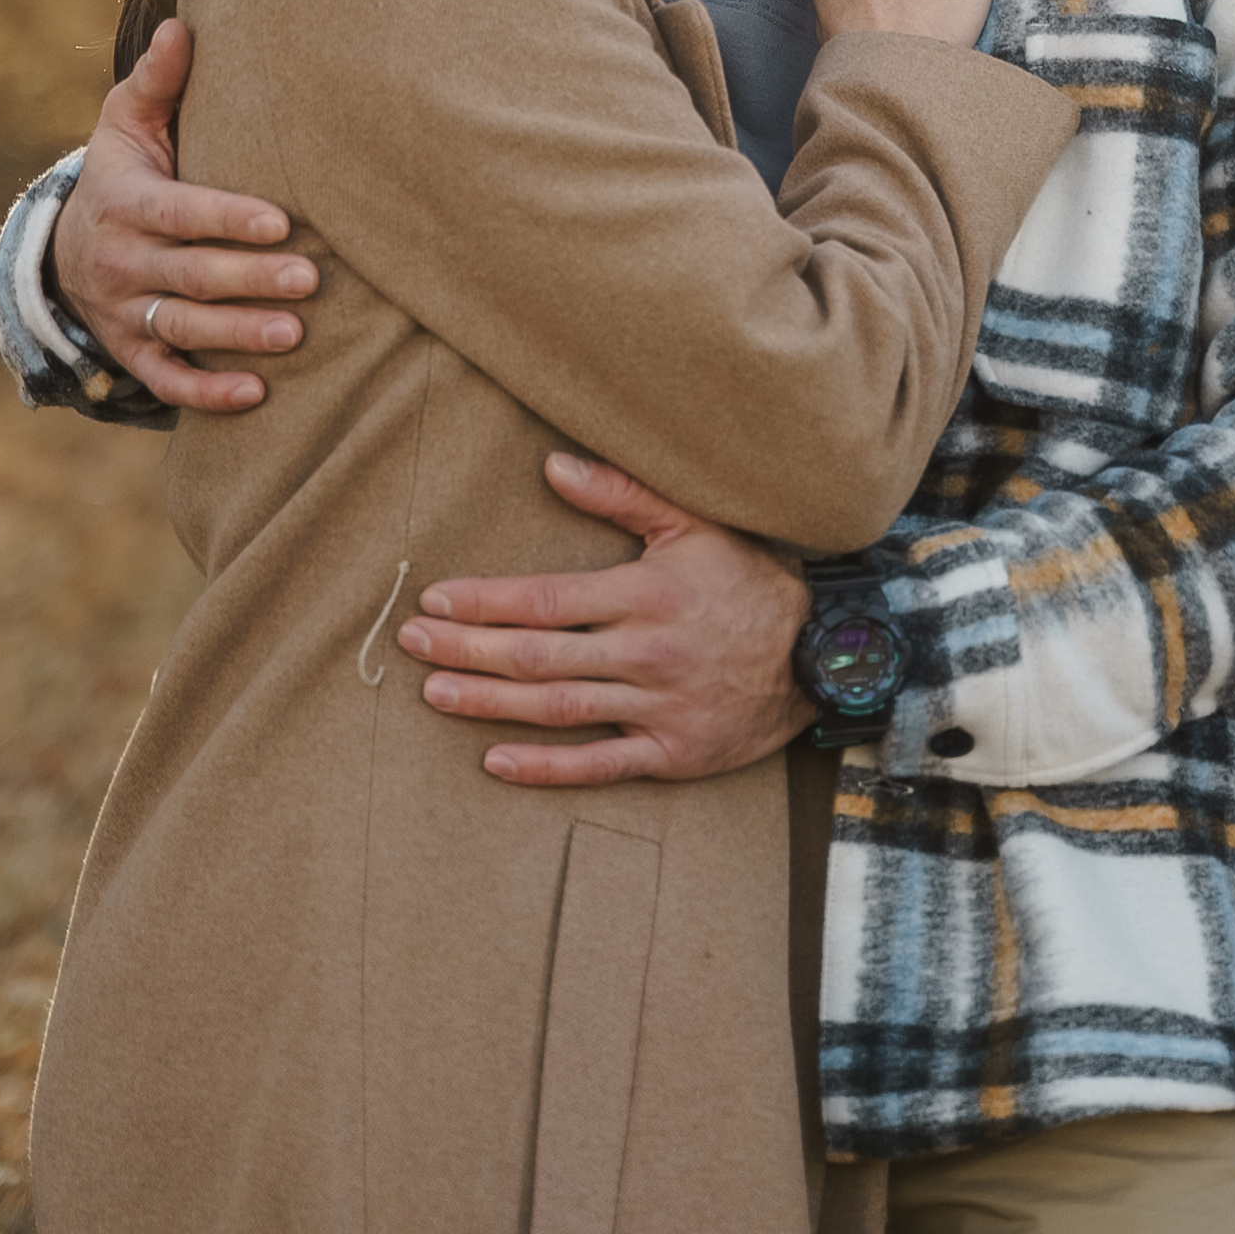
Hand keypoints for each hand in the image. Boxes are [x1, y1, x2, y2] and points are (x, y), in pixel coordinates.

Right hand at [53, 17, 318, 413]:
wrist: (65, 247)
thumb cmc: (122, 171)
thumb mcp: (124, 123)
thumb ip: (157, 81)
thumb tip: (183, 25)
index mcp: (125, 203)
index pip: (180, 214)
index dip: (227, 219)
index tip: (281, 221)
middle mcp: (120, 262)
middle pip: (189, 276)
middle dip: (248, 279)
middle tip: (309, 280)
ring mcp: (123, 312)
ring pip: (181, 329)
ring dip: (236, 337)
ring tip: (293, 334)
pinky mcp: (129, 351)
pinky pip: (163, 378)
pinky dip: (205, 393)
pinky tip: (255, 395)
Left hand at [398, 456, 811, 785]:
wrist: (823, 655)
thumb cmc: (751, 580)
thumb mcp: (696, 522)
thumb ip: (623, 493)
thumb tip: (552, 464)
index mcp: (646, 593)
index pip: (545, 598)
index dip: (484, 600)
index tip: (435, 597)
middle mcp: (646, 652)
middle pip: (536, 655)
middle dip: (466, 647)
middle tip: (411, 642)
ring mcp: (658, 708)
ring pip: (557, 709)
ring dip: (488, 703)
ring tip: (434, 692)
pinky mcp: (672, 753)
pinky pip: (599, 765)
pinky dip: (545, 769)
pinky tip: (495, 762)